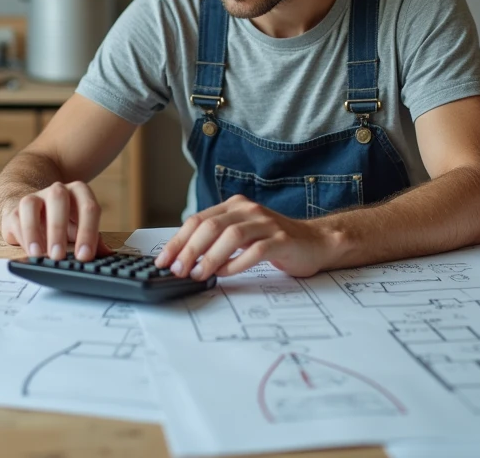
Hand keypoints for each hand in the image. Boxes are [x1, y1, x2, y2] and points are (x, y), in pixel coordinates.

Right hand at [0, 181, 111, 261]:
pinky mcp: (14, 210)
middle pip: (59, 199)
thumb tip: (107, 254)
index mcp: (78, 193)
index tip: (85, 256)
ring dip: (34, 231)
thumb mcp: (79, 228)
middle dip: (59, 228)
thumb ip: (92, 239)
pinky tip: (30, 252)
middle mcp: (56, 191)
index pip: (88, 206)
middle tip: (59, 256)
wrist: (32, 210)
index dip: (88, 232)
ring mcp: (34, 197)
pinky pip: (15, 219)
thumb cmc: (61, 221)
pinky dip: (23, 237)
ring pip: (31, 204)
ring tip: (40, 255)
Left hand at [154, 195, 336, 279]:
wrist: (314, 242)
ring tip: (199, 274)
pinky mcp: (281, 239)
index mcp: (234, 206)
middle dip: (189, 249)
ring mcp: (266, 223)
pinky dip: (236, 264)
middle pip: (210, 226)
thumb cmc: (273, 242)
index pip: (198, 220)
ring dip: (210, 257)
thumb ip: (216, 240)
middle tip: (178, 270)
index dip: (178, 241)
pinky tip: (226, 274)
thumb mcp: (242, 234)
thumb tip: (183, 259)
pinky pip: (254, 251)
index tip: (164, 261)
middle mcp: (248, 210)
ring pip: (231, 236)